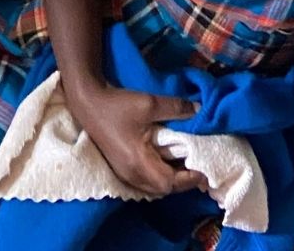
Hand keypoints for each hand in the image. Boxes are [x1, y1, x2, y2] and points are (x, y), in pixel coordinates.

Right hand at [72, 83, 205, 198]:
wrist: (89, 104)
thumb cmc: (118, 106)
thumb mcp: (150, 103)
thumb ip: (176, 108)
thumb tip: (199, 110)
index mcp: (138, 163)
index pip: (168, 183)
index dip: (188, 179)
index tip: (205, 170)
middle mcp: (131, 174)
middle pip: (162, 189)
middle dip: (183, 182)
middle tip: (201, 167)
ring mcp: (125, 173)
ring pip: (154, 186)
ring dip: (172, 179)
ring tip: (188, 164)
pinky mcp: (123, 168)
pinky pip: (146, 179)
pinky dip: (161, 175)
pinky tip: (170, 160)